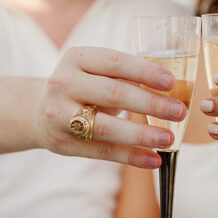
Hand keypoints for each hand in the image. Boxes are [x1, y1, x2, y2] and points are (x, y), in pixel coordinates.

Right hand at [35, 46, 188, 168]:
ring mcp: (60, 115)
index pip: (115, 62)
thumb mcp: (95, 71)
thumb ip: (126, 76)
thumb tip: (173, 90)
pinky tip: (153, 159)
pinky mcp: (63, 143)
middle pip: (113, 94)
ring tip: (168, 139)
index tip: (171, 83)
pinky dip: (131, 157)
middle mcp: (63, 84)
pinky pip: (102, 152)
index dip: (144, 72)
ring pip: (106, 128)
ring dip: (142, 134)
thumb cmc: (83, 87)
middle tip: (179, 111)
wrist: (38, 111)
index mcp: (77, 58)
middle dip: (150, 104)